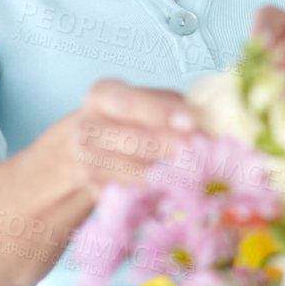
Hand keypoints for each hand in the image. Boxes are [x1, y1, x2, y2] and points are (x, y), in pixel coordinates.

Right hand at [54, 78, 197, 200]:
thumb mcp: (150, 100)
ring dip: (164, 171)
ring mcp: (84, 159)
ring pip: (131, 169)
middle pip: (132, 139)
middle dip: (169, 145)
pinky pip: (127, 190)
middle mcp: (86, 126)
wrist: (92, 144)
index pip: (128, 104)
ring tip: (191, 170)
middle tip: (198, 150)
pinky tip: (169, 187)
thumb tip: (200, 124)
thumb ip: (173, 106)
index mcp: (102, 95)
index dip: (160, 113)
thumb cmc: (132, 117)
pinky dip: (152, 190)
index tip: (190, 123)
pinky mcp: (92, 186)